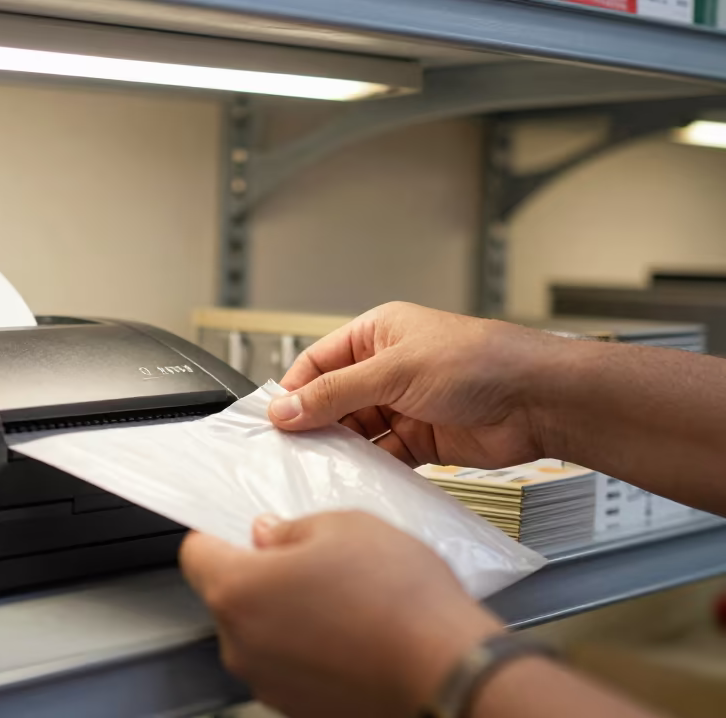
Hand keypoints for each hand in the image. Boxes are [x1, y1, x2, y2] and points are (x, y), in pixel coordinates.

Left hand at [181, 511, 503, 716]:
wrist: (449, 672)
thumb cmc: (400, 602)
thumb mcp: (345, 526)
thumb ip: (290, 527)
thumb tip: (270, 534)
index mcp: (238, 591)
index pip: (195, 553)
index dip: (217, 535)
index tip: (240, 530)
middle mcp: (240, 644)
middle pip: (228, 596)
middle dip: (260, 575)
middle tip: (310, 561)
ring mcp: (268, 683)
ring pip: (259, 633)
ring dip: (286, 614)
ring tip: (342, 599)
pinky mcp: (298, 708)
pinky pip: (288, 666)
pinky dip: (308, 649)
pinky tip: (352, 633)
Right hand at [268, 301, 564, 468]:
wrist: (539, 400)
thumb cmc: (481, 361)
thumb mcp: (394, 370)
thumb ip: (336, 393)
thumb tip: (287, 408)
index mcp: (378, 335)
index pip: (318, 362)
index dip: (295, 391)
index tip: (274, 420)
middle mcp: (388, 368)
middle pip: (333, 400)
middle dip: (314, 424)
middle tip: (291, 449)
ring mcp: (405, 405)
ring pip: (356, 431)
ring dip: (341, 449)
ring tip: (319, 467)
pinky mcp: (422, 439)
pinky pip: (383, 456)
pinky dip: (369, 467)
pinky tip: (356, 477)